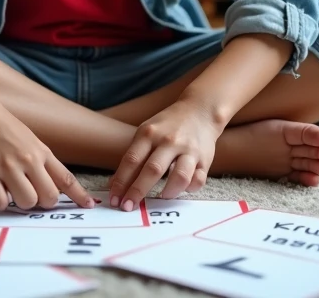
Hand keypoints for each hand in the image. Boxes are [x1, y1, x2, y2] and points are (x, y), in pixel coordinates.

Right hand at [0, 92, 93, 211]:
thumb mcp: (26, 138)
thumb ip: (37, 160)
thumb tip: (44, 186)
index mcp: (40, 150)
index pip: (65, 178)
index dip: (79, 195)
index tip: (89, 205)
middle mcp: (28, 159)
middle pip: (49, 197)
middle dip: (42, 202)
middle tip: (30, 196)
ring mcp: (7, 167)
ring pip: (27, 202)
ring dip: (18, 202)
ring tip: (7, 188)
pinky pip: (0, 202)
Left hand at [108, 97, 222, 209]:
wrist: (200, 111)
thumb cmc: (167, 126)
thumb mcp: (146, 133)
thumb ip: (133, 157)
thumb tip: (114, 184)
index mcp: (149, 133)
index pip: (132, 160)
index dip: (121, 182)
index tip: (114, 200)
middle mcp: (169, 141)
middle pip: (152, 170)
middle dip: (137, 191)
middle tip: (127, 207)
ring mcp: (189, 150)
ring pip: (180, 176)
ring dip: (168, 192)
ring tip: (160, 198)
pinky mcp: (205, 159)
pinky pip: (198, 179)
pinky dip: (189, 189)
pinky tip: (181, 189)